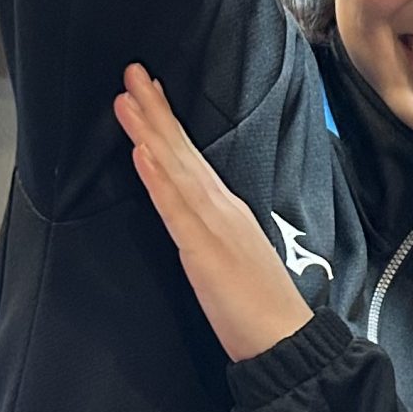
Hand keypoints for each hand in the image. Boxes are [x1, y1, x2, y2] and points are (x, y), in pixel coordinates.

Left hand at [113, 65, 311, 361]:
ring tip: (127, 99)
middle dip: (155, 112)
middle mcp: (221, 209)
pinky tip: (143, 153)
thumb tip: (191, 218)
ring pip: (176, 171)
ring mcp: (214, 226)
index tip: (148, 92)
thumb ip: (212, 233)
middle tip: (131, 71)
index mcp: (227, 211)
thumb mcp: (232, 259)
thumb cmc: (260, 308)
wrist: (285, 340)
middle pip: (182, 153)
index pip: (191, 160)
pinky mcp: (204, 250)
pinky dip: (158, 178)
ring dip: (150, 132)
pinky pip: (176, 209)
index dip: (168, 125)